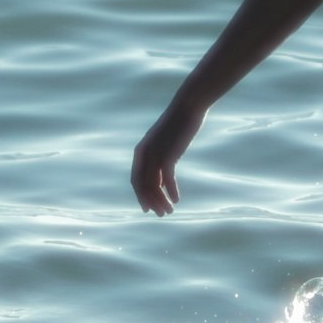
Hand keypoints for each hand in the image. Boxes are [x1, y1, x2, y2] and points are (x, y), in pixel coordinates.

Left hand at [131, 100, 202, 214]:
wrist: (186, 108)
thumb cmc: (176, 124)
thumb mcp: (164, 143)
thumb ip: (160, 158)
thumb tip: (162, 176)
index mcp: (140, 151)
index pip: (136, 180)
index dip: (141, 196)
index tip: (147, 209)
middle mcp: (145, 154)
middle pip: (143, 185)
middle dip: (150, 202)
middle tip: (160, 214)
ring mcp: (156, 153)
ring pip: (154, 184)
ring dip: (161, 200)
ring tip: (169, 211)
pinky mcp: (169, 153)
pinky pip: (167, 178)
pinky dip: (171, 190)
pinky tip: (176, 199)